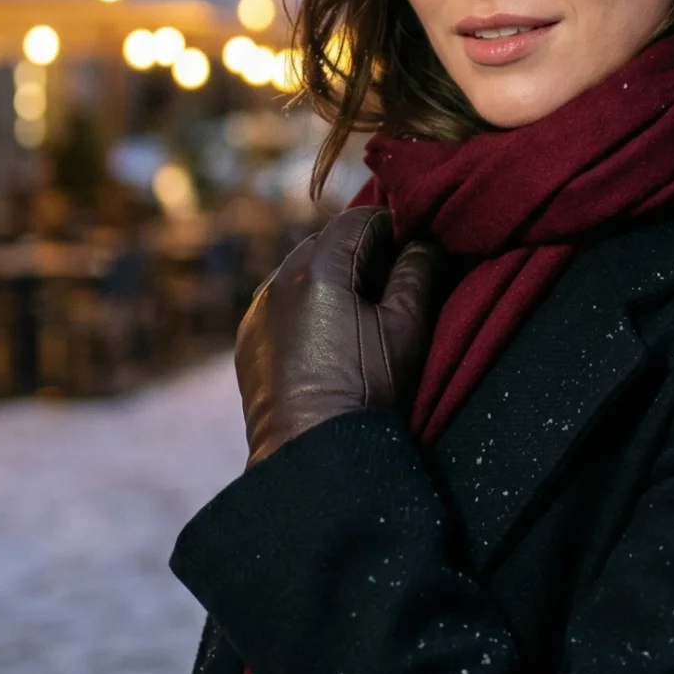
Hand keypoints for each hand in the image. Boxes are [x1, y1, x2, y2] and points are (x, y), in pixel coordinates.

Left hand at [234, 204, 445, 465]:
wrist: (311, 454)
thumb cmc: (365, 390)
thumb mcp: (405, 328)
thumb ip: (418, 273)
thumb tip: (424, 242)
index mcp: (319, 267)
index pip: (361, 220)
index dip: (393, 229)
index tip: (414, 251)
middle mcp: (278, 279)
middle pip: (327, 243)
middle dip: (360, 254)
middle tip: (392, 284)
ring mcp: (257, 310)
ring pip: (300, 273)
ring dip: (330, 281)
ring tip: (359, 315)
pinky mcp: (248, 341)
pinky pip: (279, 305)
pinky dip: (304, 308)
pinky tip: (326, 339)